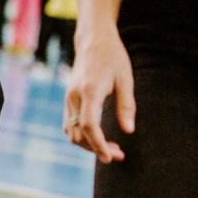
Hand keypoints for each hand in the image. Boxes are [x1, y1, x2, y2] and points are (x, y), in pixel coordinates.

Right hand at [63, 24, 134, 162]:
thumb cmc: (113, 57)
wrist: (93, 40)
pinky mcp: (69, 99)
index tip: (110, 157)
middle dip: (96, 148)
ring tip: (112, 148)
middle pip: (79, 133)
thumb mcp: (126, 79)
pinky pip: (70, 125)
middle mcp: (75, 96)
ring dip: (89, 144)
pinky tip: (99, 137)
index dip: (98, 144)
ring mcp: (69, 98)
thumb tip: (129, 130)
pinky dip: (82, 136)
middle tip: (118, 155)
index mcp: (90, 90)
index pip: (89, 125)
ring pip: (72, 132)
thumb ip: (127, 105)